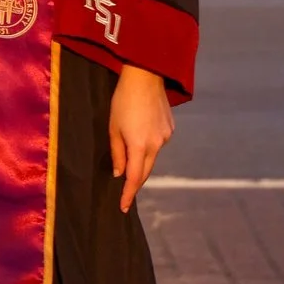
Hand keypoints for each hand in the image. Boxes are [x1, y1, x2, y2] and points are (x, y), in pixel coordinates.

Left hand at [108, 62, 173, 214]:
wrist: (146, 76)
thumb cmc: (123, 100)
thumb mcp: (113, 127)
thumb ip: (117, 153)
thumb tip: (120, 173)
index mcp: (140, 146)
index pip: (135, 178)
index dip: (128, 194)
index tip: (123, 207)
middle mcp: (157, 145)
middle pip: (146, 171)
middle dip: (136, 181)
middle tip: (126, 190)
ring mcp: (166, 136)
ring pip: (153, 156)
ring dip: (142, 160)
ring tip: (131, 153)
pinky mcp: (170, 128)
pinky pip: (159, 143)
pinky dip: (149, 145)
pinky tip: (142, 133)